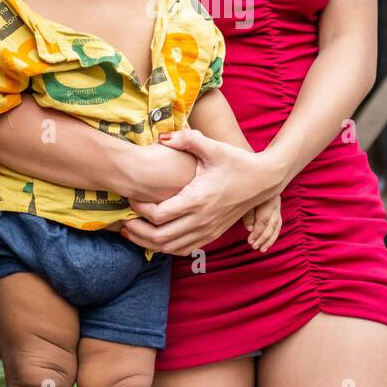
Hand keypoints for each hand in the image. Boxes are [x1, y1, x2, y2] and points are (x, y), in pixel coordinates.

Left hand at [122, 127, 282, 256]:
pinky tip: (155, 239)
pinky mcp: (212, 235)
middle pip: (160, 237)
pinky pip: (183, 249)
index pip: (159, 215)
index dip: (139, 209)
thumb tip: (161, 137)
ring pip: (170, 248)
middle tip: (122, 222)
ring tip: (132, 233)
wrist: (264, 180)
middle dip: (137, 232)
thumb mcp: (214, 147)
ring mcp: (208, 231)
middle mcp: (202, 220)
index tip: (131, 197)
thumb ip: (187, 140)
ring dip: (147, 243)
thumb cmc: (237, 162)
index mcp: (198, 199)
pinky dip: (165, 248)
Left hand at [242, 194, 281, 252]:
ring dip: (270, 240)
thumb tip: (250, 229)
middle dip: (263, 238)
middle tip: (254, 246)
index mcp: (267, 201)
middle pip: (271, 225)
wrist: (261, 179)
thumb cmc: (250, 190)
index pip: (263, 221)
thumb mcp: (246, 199)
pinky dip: (273, 235)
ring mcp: (278, 208)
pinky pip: (278, 226)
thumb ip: (248, 214)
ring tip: (262, 249)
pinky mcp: (278, 211)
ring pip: (277, 227)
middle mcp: (275, 205)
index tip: (250, 241)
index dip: (257, 232)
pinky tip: (268, 242)